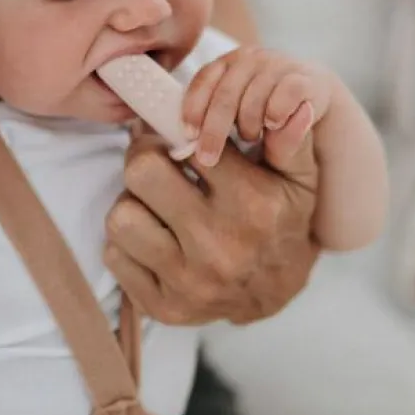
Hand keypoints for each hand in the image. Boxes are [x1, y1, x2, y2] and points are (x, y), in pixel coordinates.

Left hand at [104, 125, 318, 325]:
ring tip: (155, 204)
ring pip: (120, 217)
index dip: (173, 133)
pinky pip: (114, 255)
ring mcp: (188, 282)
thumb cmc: (282, 220)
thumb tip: (296, 107)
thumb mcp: (300, 177)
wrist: (277, 292)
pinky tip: (153, 235)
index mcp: (252, 205)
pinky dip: (127, 241)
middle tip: (156, 162)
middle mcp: (218, 246)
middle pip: (141, 173)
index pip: (186, 145)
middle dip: (145, 160)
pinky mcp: (163, 307)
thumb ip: (291, 138)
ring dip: (133, 203)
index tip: (175, 139)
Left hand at [182, 46, 332, 167]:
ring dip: (248, 125)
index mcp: (228, 62)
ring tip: (250, 138)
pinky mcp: (306, 78)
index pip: (204, 79)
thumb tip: (184, 134)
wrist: (313, 96)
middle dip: (214, 130)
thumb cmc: (263, 108)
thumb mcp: (234, 111)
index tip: (188, 134)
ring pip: (253, 98)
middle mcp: (251, 58)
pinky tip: (272, 126)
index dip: (193, 107)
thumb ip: (212, 115)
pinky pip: (286, 95)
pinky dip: (276, 114)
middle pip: (225, 94)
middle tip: (207, 157)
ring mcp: (279, 65)